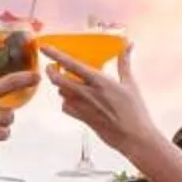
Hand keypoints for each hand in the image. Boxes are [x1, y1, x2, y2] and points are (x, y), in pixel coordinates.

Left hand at [41, 43, 157, 159]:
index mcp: (100, 81)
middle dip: (51, 72)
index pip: (72, 65)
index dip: (56, 55)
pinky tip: (73, 100)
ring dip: (60, 86)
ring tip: (65, 82)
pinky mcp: (82, 119)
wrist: (134, 137)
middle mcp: (88, 93)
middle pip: (58, 80)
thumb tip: (128, 45)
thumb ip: (124, 63)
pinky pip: (66, 107)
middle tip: (52, 67)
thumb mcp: (130, 84)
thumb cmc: (135, 111)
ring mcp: (83, 107)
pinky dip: (65, 101)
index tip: (45, 48)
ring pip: (61, 93)